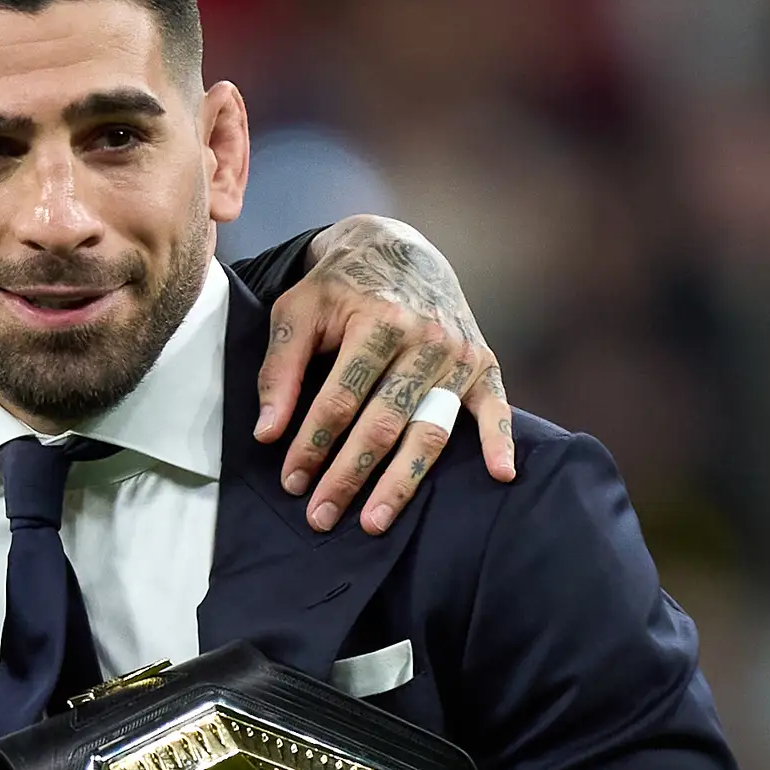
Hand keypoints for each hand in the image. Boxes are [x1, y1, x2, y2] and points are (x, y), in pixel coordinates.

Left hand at [256, 215, 517, 534]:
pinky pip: (496, 407)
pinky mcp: (483, 363)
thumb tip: (268, 432)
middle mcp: (424, 338)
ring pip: (429, 429)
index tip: (291, 482)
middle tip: (321, 518)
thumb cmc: (339, 287)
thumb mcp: (297, 310)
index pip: (339, 399)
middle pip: (383, 422)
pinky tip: (501, 476)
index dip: (312, 445)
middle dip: (348, 475)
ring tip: (375, 522)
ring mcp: (458, 353)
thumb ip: (280, 369)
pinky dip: (501, 441)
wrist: (397, 248)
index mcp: (377, 320)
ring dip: (403, 480)